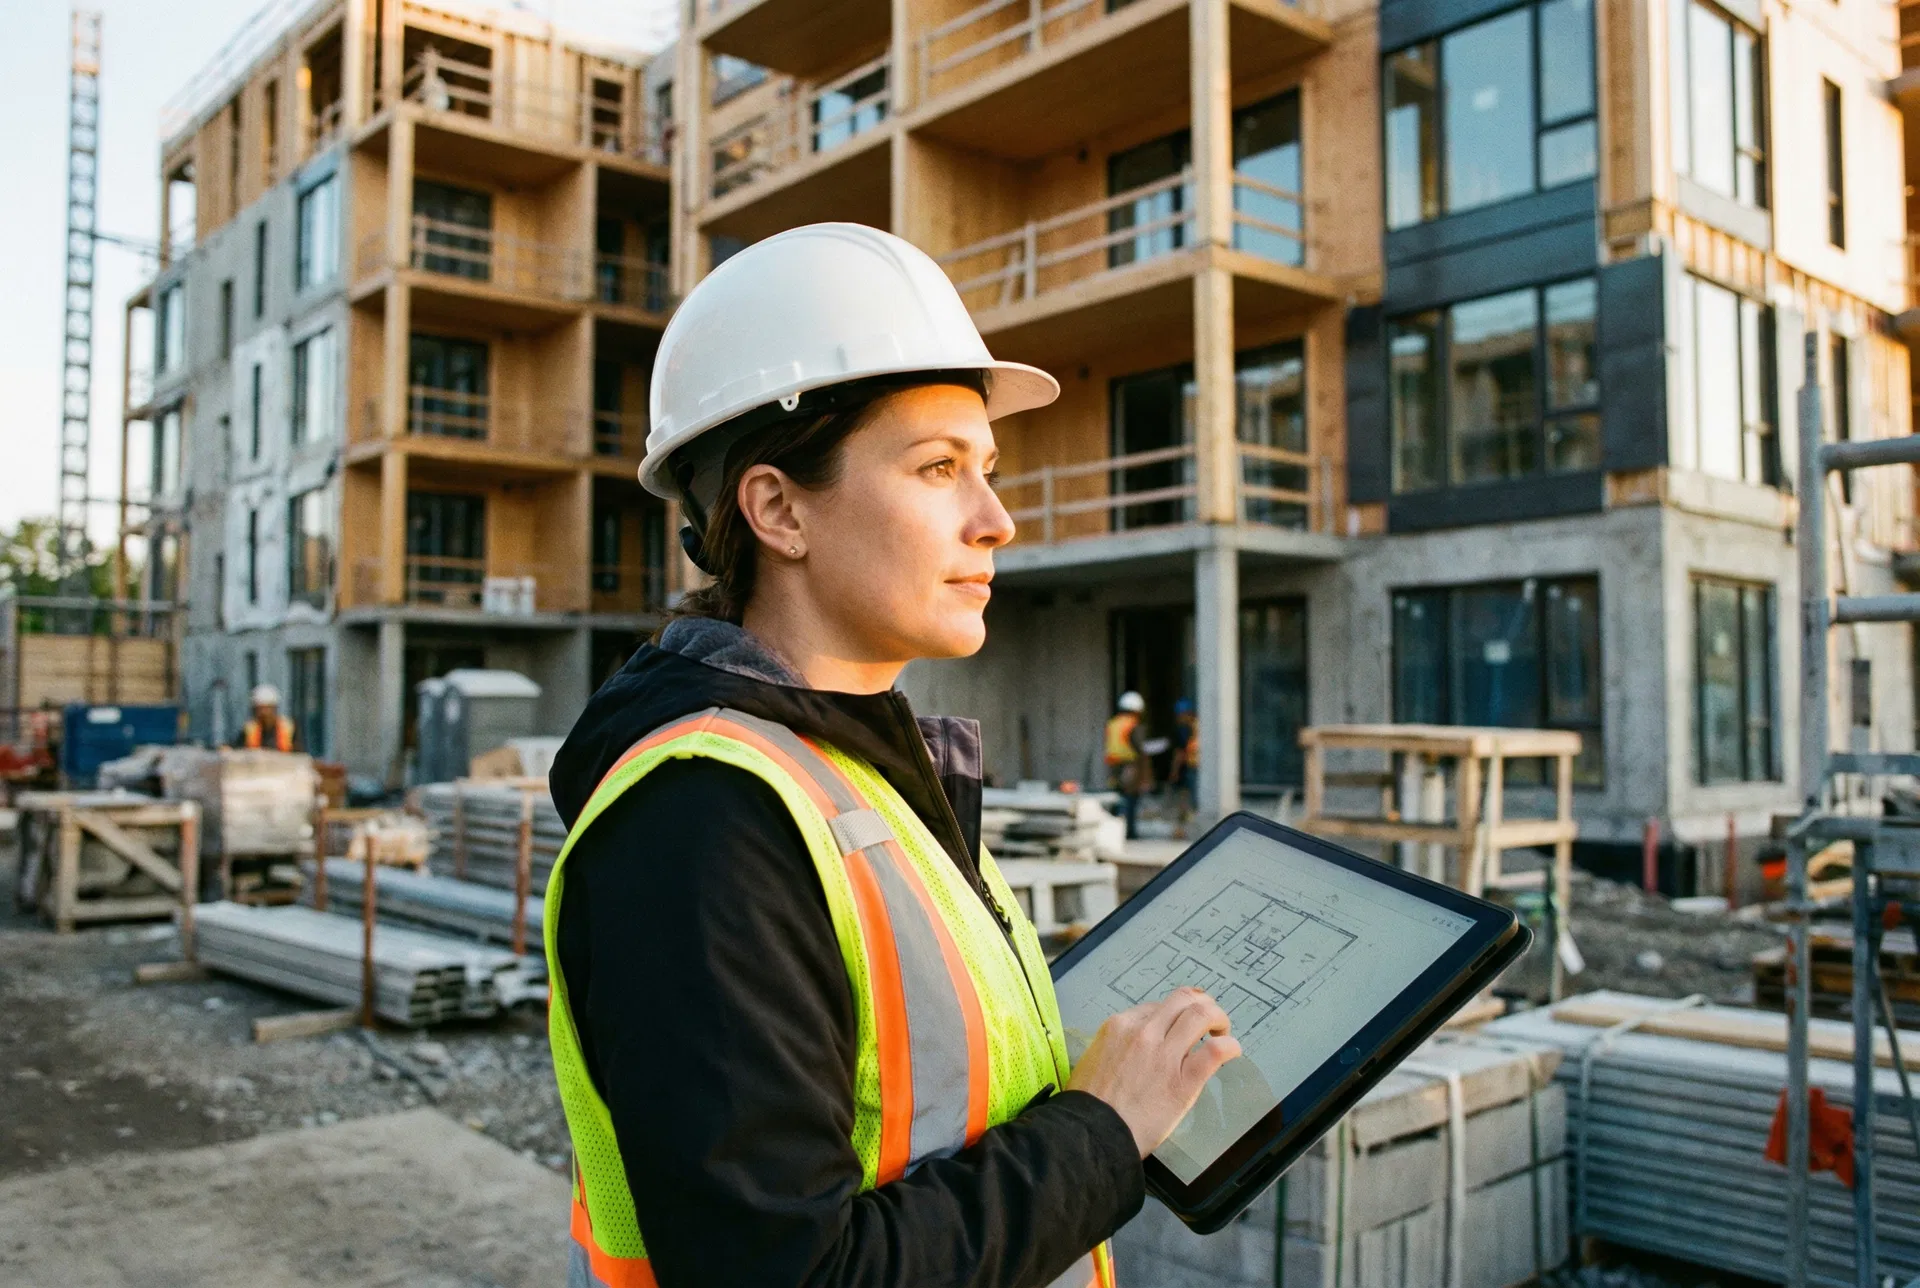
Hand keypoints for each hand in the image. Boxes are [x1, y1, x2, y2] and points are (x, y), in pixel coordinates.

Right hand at [1065, 988, 1242, 1158]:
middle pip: (1183, 999)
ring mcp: (1164, 1055)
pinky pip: (1215, 1052)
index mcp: (1119, 1026)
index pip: (1158, 1006)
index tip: (1181, 1026)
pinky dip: (1230, 1046)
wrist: (1091, 1134)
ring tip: (1222, 1032)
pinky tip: (1232, 1051)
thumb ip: (1118, 1047)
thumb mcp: (1094, 1059)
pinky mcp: (1183, 1081)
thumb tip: (1137, 1049)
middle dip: (1201, 1005)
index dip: (1175, 1014)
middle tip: (1209, 1021)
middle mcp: (1144, 1033)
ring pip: (1201, 1014)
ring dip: (1218, 1018)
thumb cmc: (1089, 1105)